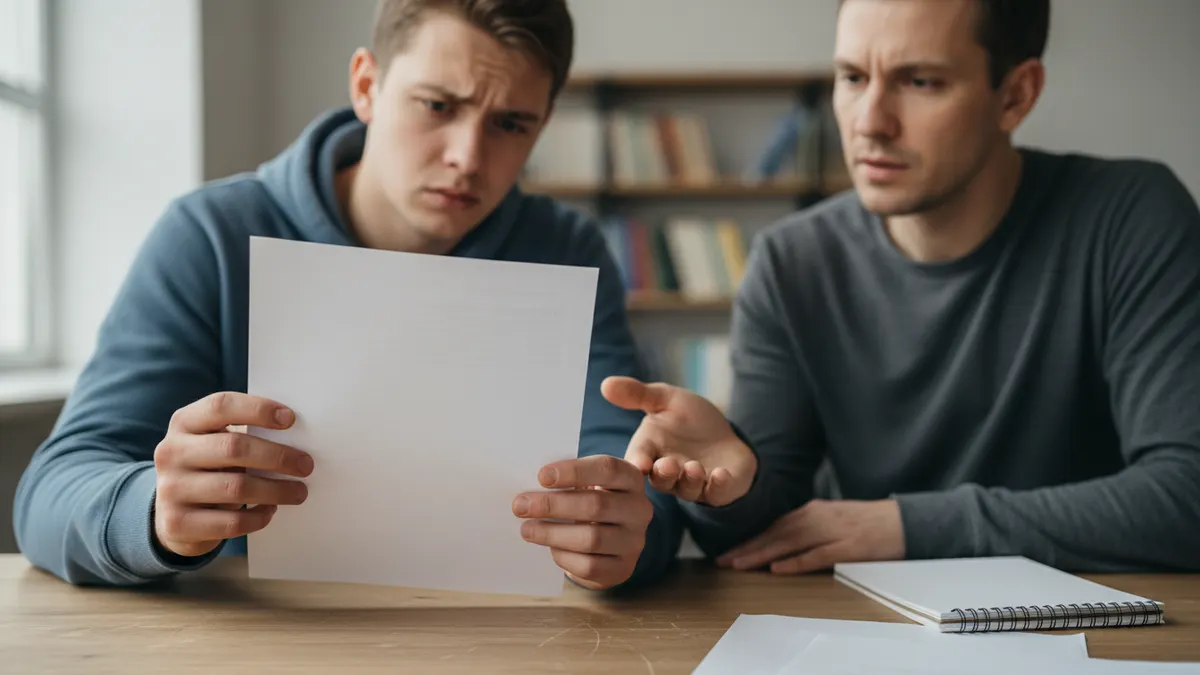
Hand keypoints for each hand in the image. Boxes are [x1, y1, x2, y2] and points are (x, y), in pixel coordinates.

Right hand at [153, 392, 314, 557]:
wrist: (170, 514)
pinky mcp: (176, 523)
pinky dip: (258, 517)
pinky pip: (230, 522)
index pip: (220, 406)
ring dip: (276, 490)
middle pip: (233, 447)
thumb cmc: (208, 469)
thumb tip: (296, 437)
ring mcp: (170, 488)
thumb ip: (242, 434)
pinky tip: (270, 510)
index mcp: (184, 422)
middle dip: (278, 456)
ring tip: (299, 492)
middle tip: (305, 465)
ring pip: (236, 488)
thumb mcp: (214, 443)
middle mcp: (171, 452)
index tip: (290, 419)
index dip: (257, 409)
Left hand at [513, 455, 653, 590]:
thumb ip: (567, 481)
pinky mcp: (623, 568)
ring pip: (592, 538)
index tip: (541, 476)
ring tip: (527, 529)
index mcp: (631, 479)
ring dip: (552, 533)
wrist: (610, 541)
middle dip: (553, 505)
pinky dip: (564, 556)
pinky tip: (549, 548)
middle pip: (596, 505)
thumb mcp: (587, 485)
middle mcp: (639, 509)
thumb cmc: (590, 501)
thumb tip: (531, 489)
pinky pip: (589, 566)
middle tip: (520, 505)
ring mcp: (634, 541)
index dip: (574, 471)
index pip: (608, 469)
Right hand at [601, 376, 755, 505]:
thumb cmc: (689, 419)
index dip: (638, 462)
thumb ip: (637, 394)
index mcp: (650, 451)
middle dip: (664, 474)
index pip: (639, 459)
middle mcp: (669, 472)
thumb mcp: (666, 399)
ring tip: (694, 467)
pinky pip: (717, 493)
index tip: (640, 462)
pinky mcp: (718, 490)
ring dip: (690, 480)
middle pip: (661, 480)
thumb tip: (606, 384)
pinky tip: (722, 474)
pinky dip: (719, 486)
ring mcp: (694, 484)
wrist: (724, 435)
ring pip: (687, 490)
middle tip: (667, 464)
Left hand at [716, 499, 904, 573]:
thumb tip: (777, 543)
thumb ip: (806, 527)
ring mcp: (832, 531)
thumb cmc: (865, 523)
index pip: (773, 526)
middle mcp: (817, 517)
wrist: (902, 521)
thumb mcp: (830, 519)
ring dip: (762, 553)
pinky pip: (817, 554)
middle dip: (748, 547)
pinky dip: (796, 561)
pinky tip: (778, 568)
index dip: (749, 538)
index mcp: (812, 511)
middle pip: (775, 533)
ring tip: (740, 564)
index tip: (727, 551)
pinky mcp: (848, 546)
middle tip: (723, 560)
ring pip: (790, 542)